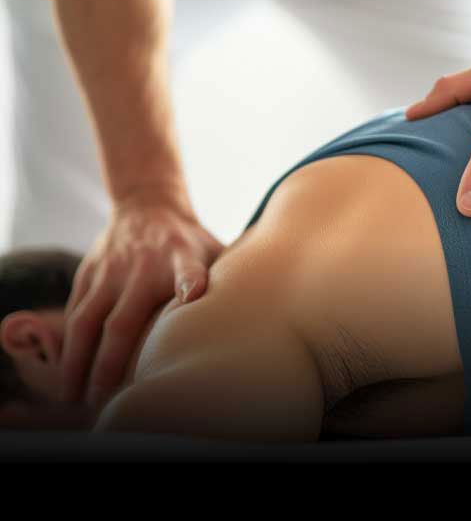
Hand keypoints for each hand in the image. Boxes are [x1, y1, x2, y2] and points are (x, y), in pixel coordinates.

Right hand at [60, 191, 223, 408]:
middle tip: (108, 397)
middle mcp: (141, 266)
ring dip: (78, 360)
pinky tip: (69, 372)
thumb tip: (269, 310)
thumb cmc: (190, 241)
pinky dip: (69, 343)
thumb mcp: (213, 249)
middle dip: (112, 360)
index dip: (189, 283)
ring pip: (86, 320)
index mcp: (182, 257)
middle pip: (123, 318)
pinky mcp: (87, 272)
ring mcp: (110, 270)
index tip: (191, 296)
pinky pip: (75, 312)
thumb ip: (231, 278)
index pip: (189, 271)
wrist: (147, 203)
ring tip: (74, 396)